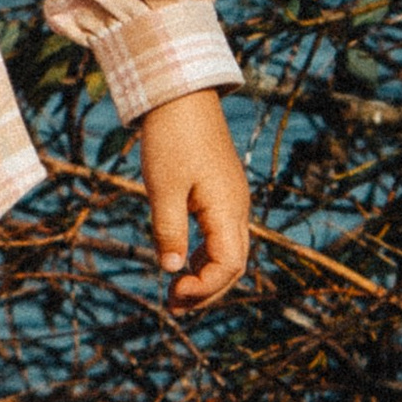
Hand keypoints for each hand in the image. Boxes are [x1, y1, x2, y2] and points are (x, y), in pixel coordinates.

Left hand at [136, 88, 250, 311]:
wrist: (181, 96)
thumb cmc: (171, 139)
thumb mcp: (163, 188)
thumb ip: (169, 232)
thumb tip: (171, 271)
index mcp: (228, 209)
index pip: (228, 266)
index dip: (203, 288)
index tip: (172, 292)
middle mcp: (238, 208)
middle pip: (234, 265)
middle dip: (206, 290)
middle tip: (173, 305)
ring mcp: (232, 200)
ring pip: (229, 251)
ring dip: (205, 275)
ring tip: (176, 291)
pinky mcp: (222, 192)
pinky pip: (221, 235)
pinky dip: (204, 255)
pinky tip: (183, 261)